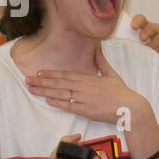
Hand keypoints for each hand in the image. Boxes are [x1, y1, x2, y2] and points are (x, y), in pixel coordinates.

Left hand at [24, 45, 152, 128]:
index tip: (39, 72)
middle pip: (59, 83)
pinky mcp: (87, 111)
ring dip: (45, 91)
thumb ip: (101, 62)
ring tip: (32, 89)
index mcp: (89, 78)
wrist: (131, 108)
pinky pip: (69, 106)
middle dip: (42, 81)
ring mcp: (85, 99)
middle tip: (27, 80)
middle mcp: (85, 87)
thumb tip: (97, 47)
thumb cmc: (122, 92)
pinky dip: (58, 103)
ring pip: (61, 94)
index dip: (51, 74)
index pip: (66, 75)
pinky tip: (47, 100)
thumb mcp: (111, 74)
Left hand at [129, 15, 158, 60]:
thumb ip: (128, 43)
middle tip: (142, 38)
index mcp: (144, 27)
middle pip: (152, 27)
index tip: (133, 27)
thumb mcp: (136, 44)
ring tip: (149, 50)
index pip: (141, 19)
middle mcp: (155, 29)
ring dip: (155, 43)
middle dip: (147, 31)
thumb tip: (118, 49)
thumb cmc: (146, 48)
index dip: (137, 21)